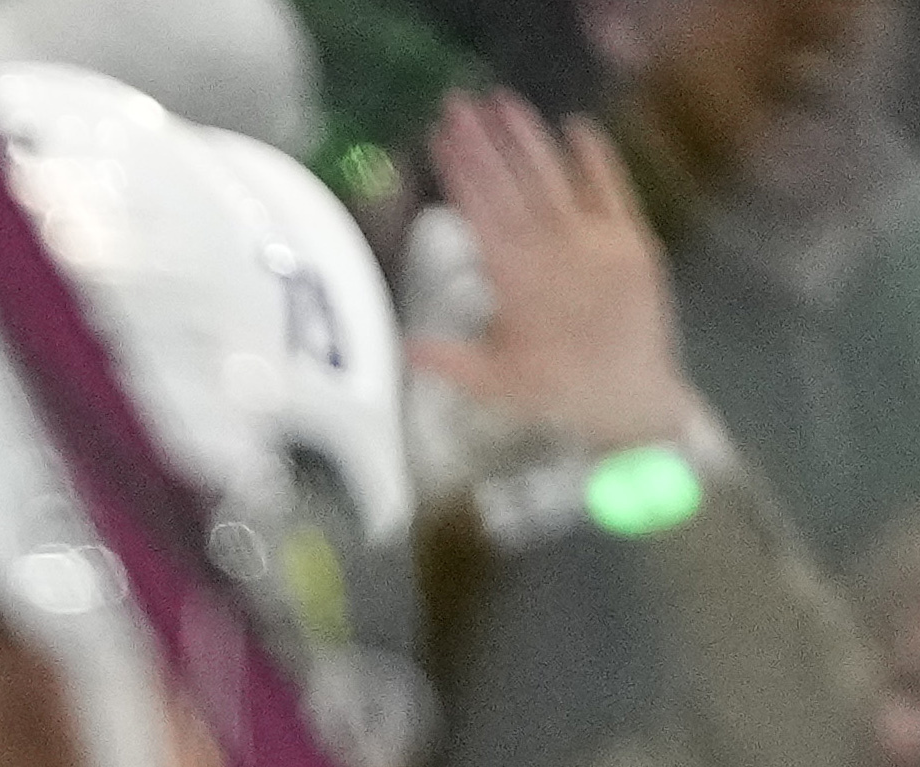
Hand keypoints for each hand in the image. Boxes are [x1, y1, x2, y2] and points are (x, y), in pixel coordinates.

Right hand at [414, 94, 710, 458]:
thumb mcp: (492, 384)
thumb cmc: (556, 392)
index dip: (459, 174)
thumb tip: (400, 344)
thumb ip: (447, 360)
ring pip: (555, 182)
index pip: (480, 216)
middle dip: (484, 144)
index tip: (440, 140)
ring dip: (528, 141)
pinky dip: (596, 159)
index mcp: (515, 285)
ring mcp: (597, 242)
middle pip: (512, 188)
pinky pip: (613, 190)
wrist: (631, 398)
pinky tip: (577, 128)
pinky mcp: (632, 239)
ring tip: (505, 103)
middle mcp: (554, 255)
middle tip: (459, 105)